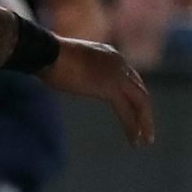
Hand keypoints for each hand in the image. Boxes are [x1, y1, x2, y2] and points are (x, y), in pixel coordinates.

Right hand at [42, 38, 156, 144]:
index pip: (130, 76)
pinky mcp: (110, 87)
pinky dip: (132, 127)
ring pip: (140, 101)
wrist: (46, 51)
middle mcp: (119, 62)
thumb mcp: (71, 64)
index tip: (135, 111)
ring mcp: (117, 74)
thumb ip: (79, 71)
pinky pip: (127, 111)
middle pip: (139, 90)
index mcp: (110, 54)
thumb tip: (70, 79)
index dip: (134, 95)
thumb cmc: (47, 57)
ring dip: (144, 122)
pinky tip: (134, 141)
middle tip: (146, 130)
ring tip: (146, 140)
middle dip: (144, 111)